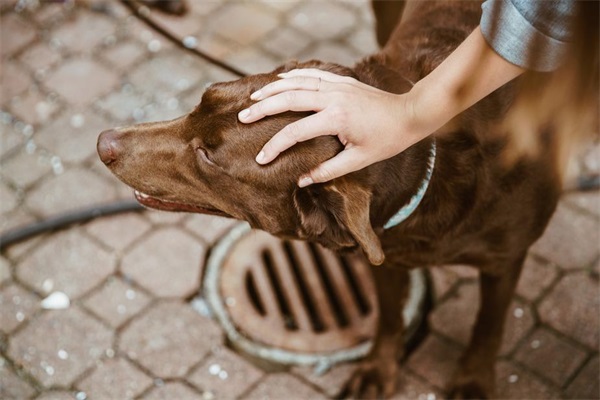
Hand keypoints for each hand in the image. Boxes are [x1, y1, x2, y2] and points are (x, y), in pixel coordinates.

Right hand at [237, 69, 427, 186]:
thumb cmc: (387, 141)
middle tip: (242, 117)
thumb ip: (328, 170)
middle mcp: (333, 97)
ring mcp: (337, 86)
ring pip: (297, 82)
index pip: (296, 132)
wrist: (410, 114)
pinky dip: (293, 76)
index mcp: (337, 119)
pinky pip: (312, 74)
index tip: (261, 158)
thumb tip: (301, 180)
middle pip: (289, 99)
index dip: (275, 146)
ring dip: (273, 89)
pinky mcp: (342, 80)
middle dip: (263, 109)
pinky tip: (279, 80)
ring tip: (253, 98)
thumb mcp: (359, 161)